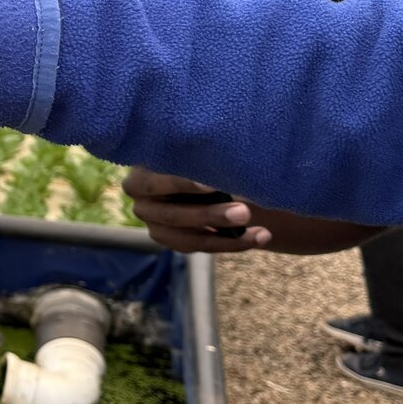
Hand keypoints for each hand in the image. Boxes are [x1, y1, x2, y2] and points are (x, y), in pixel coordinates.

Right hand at [122, 167, 271, 252]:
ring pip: (189, 238)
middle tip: (244, 212)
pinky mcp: (172, 240)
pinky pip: (201, 248)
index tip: (214, 187)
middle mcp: (141, 202)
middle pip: (173, 215)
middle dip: (211, 215)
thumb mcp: (197, 155)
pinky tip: (259, 236)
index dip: (185, 186)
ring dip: (227, 237)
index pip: (156, 183)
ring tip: (262, 232)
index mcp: (140, 174)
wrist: (207, 175)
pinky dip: (233, 244)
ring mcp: (155, 225)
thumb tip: (225, 161)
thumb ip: (203, 162)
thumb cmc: (200, 156)